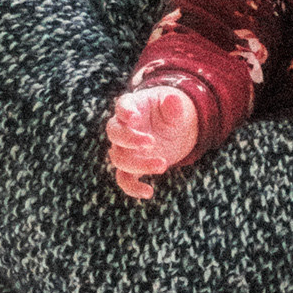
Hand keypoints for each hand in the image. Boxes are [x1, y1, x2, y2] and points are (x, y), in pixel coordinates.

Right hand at [107, 85, 199, 200]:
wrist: (176, 129)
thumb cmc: (173, 112)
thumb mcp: (177, 107)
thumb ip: (174, 106)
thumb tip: (173, 100)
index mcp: (133, 106)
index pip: (122, 106)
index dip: (124, 111)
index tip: (134, 118)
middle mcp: (124, 127)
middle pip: (115, 133)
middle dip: (130, 139)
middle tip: (152, 142)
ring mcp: (125, 148)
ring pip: (119, 158)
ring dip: (139, 164)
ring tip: (163, 165)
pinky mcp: (132, 166)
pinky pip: (124, 179)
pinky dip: (133, 188)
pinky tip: (149, 192)